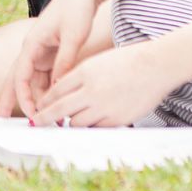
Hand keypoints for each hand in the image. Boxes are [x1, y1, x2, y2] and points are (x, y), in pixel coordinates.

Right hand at [0, 0, 101, 120]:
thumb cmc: (76, 8)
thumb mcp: (73, 36)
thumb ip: (65, 61)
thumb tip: (60, 86)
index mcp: (32, 44)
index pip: (20, 76)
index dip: (23, 97)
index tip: (32, 114)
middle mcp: (33, 50)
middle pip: (16, 79)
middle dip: (8, 99)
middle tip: (1, 119)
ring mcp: (41, 53)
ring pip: (32, 81)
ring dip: (34, 99)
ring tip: (36, 119)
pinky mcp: (52, 54)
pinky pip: (46, 77)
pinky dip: (47, 91)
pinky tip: (52, 104)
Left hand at [33, 40, 173, 127]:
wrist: (156, 66)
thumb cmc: (128, 61)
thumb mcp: (98, 62)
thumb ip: (80, 77)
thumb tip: (62, 93)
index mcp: (85, 72)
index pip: (56, 90)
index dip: (44, 102)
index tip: (38, 108)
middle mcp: (91, 90)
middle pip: (59, 110)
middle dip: (44, 118)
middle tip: (36, 124)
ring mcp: (104, 107)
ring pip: (76, 123)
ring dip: (70, 123)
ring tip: (69, 121)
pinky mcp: (117, 119)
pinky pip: (95, 128)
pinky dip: (90, 127)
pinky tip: (90, 123)